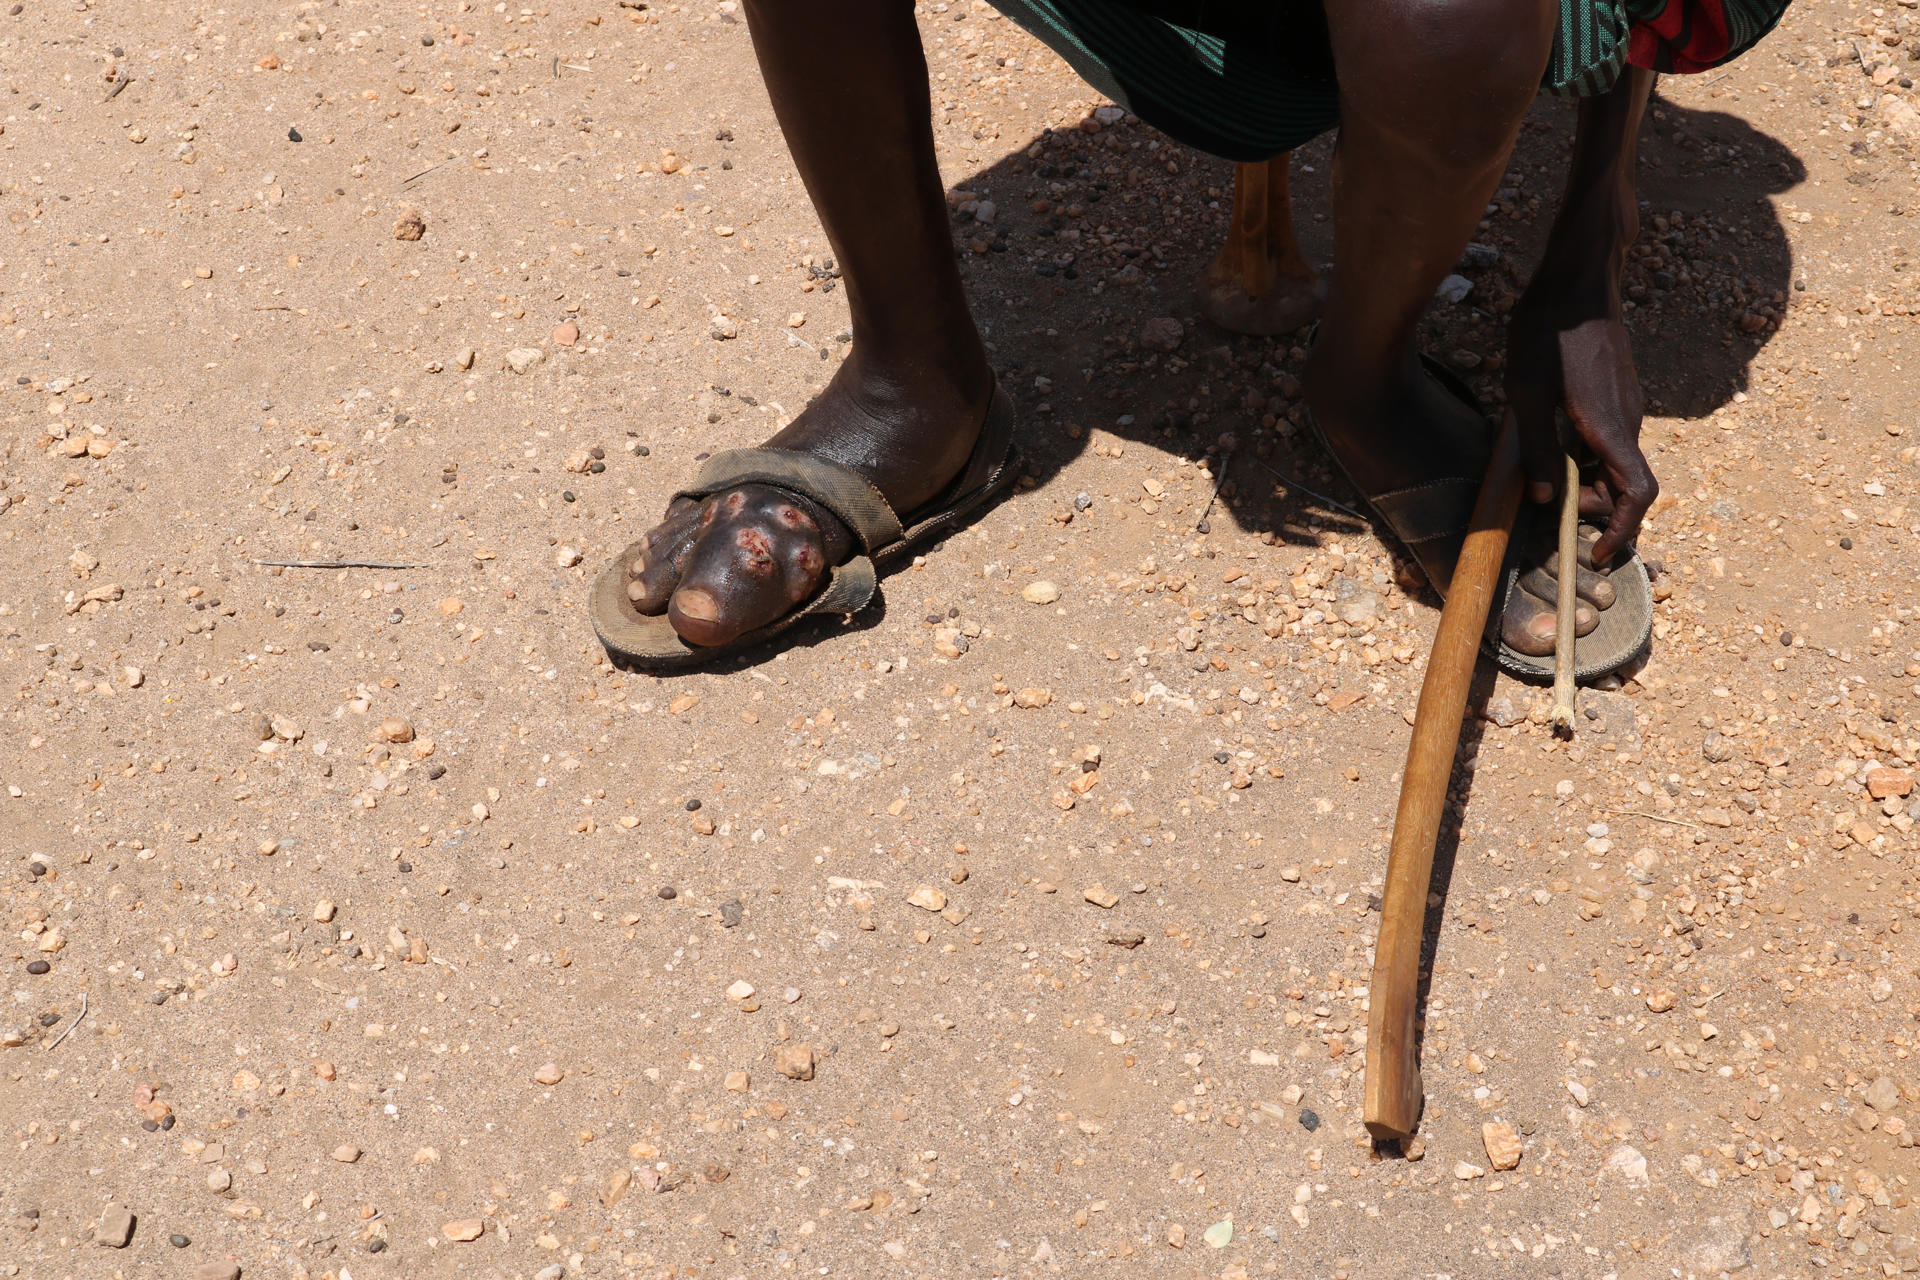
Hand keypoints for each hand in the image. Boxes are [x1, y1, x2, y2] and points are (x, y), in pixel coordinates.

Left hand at [1505, 300, 1657, 565]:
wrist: (1578, 277)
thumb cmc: (1546, 331)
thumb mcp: (1525, 393)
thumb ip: (1538, 449)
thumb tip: (1547, 499)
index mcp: (1610, 425)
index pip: (1639, 493)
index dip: (1623, 530)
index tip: (1597, 552)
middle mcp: (1629, 419)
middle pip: (1624, 485)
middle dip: (1593, 507)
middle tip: (1547, 502)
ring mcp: (1628, 405)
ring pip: (1616, 463)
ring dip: (1587, 481)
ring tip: (1543, 470)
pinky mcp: (1620, 393)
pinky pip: (1611, 440)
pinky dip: (1589, 457)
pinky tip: (1552, 440)